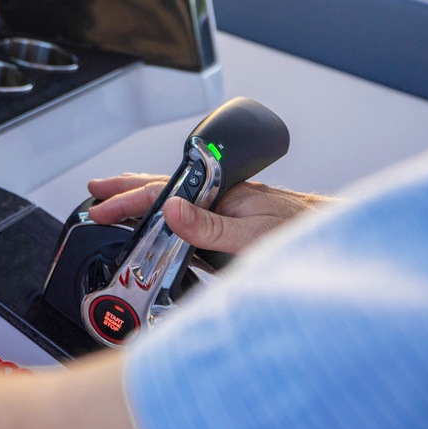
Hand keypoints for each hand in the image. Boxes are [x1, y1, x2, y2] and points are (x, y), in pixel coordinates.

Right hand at [85, 172, 327, 253]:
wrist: (332, 238)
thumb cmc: (301, 231)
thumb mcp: (252, 232)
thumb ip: (210, 226)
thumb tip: (170, 211)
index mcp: (218, 190)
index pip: (160, 191)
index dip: (126, 200)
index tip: (100, 208)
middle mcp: (216, 199)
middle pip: (161, 190)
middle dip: (125, 192)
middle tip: (95, 194)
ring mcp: (221, 214)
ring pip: (171, 205)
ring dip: (141, 206)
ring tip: (116, 208)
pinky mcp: (227, 232)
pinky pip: (186, 225)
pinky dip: (163, 225)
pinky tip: (157, 233)